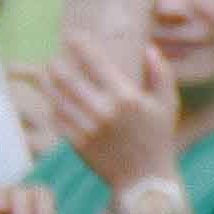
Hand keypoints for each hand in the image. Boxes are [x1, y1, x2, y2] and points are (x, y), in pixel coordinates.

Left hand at [37, 12, 181, 186]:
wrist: (144, 177)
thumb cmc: (158, 136)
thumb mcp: (167, 103)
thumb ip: (161, 73)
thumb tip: (149, 47)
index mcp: (126, 97)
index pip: (95, 62)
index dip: (80, 45)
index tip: (72, 36)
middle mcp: (103, 110)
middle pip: (67, 78)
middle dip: (56, 64)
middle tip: (55, 58)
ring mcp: (87, 127)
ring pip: (56, 97)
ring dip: (47, 82)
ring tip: (46, 74)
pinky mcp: (76, 142)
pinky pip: (56, 117)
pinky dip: (52, 104)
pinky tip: (53, 98)